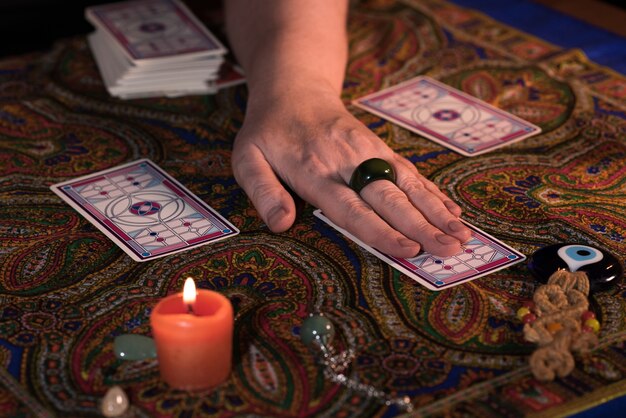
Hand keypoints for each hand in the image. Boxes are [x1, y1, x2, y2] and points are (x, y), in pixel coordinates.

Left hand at [231, 84, 471, 257]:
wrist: (294, 89)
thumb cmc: (268, 131)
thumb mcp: (247, 158)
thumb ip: (263, 191)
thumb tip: (281, 224)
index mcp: (316, 173)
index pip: (353, 208)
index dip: (382, 231)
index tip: (409, 250)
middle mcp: (349, 163)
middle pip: (390, 198)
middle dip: (422, 225)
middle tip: (450, 249)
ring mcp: (369, 153)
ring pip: (407, 184)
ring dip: (436, 210)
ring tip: (462, 235)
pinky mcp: (379, 148)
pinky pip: (410, 171)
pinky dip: (432, 192)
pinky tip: (453, 211)